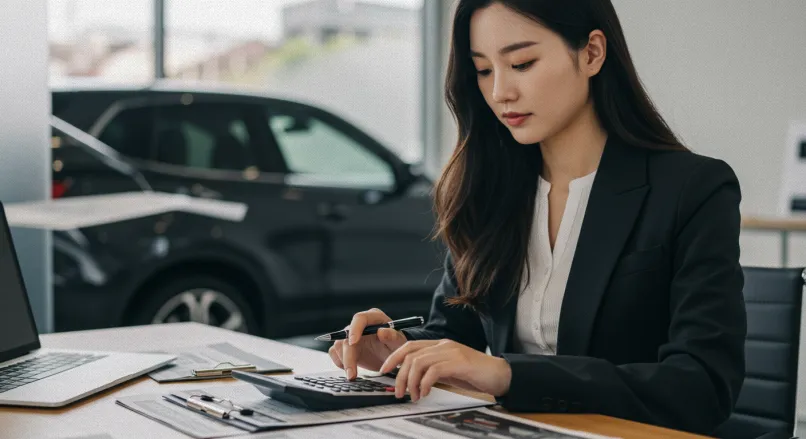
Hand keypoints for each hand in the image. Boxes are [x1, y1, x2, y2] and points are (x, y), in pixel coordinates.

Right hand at [328, 308, 406, 379]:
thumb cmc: (397, 346)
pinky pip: (335, 352)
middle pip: (346, 336)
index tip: (353, 342)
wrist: (392, 357)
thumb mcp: (399, 343)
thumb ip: (392, 336)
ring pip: (339, 345)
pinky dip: (339, 362)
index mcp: (373, 317)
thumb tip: (381, 332)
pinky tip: (350, 370)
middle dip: (348, 356)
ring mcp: (351, 335)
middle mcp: (360, 324)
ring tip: (353, 375)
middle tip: (352, 374)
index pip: (359, 318)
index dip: (354, 329)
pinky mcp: (346, 346)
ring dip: (344, 361)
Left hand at [379, 339, 511, 401]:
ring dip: (411, 381)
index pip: (409, 346)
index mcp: (440, 345)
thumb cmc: (476, 375)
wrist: (500, 375)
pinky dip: (425, 383)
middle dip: (399, 374)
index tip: (384, 371)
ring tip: (413, 395)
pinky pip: (433, 370)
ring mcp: (451, 351)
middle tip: (398, 391)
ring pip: (419, 362)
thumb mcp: (449, 371)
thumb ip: (433, 371)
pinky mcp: (459, 362)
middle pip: (410, 354)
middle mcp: (443, 345)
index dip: (393, 357)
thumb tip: (413, 381)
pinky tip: (426, 392)